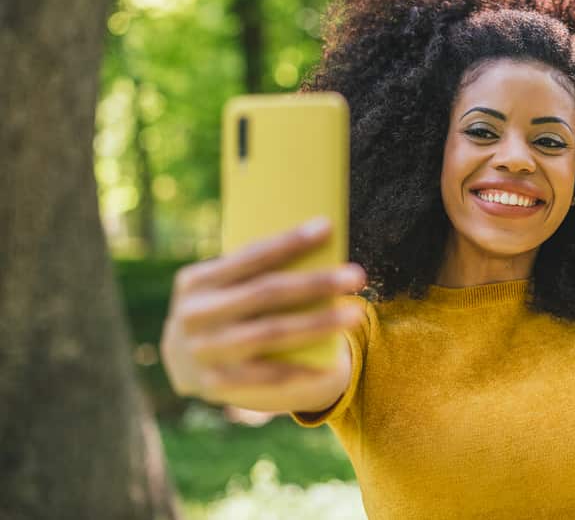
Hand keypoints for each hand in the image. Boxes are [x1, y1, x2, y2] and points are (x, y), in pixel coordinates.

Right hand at [160, 218, 366, 412]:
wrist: (182, 360)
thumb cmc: (223, 306)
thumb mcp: (223, 285)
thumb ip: (255, 271)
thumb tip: (318, 246)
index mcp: (195, 281)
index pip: (250, 256)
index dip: (289, 241)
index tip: (327, 227)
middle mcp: (195, 315)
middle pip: (266, 293)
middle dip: (315, 282)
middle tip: (356, 275)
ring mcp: (204, 351)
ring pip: (271, 333)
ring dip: (318, 324)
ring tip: (356, 314)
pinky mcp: (217, 383)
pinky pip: (268, 375)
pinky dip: (302, 369)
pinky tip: (333, 363)